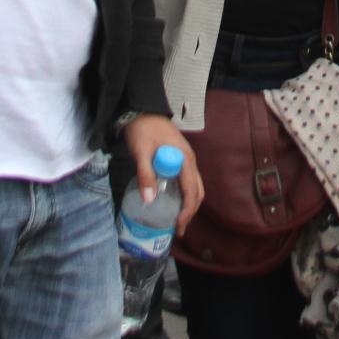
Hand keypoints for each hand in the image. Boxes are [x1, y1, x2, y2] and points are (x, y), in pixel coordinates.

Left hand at [122, 115, 204, 233]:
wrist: (142, 109)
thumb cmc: (143, 129)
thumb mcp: (141, 152)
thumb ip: (146, 174)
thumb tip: (149, 200)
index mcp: (184, 159)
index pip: (191, 190)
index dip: (187, 211)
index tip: (178, 226)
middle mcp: (190, 161)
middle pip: (197, 191)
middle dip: (190, 211)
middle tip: (178, 228)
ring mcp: (186, 159)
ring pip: (194, 186)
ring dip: (189, 204)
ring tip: (177, 220)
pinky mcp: (180, 159)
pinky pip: (187, 181)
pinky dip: (184, 195)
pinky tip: (173, 202)